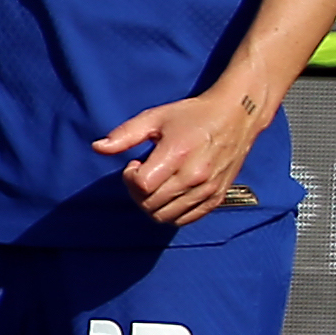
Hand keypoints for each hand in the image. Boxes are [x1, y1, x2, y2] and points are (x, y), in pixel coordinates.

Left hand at [92, 81, 265, 223]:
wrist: (237, 116)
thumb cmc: (193, 115)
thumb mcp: (155, 118)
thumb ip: (125, 134)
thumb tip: (97, 147)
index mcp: (177, 154)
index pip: (142, 186)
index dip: (130, 177)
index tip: (136, 163)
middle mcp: (194, 176)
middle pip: (150, 204)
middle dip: (137, 192)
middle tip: (144, 173)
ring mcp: (208, 189)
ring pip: (165, 216)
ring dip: (152, 204)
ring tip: (158, 182)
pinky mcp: (217, 197)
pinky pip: (185, 219)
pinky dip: (171, 212)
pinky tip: (171, 191)